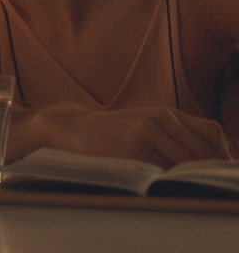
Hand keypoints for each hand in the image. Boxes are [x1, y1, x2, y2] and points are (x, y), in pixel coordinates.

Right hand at [34, 103, 233, 168]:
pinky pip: (166, 169)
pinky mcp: (134, 148)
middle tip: (207, 185)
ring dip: (193, 176)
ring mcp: (147, 132)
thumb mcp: (146, 124)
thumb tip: (213, 159)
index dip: (223, 154)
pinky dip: (173, 179)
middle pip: (205, 149)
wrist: (74, 128)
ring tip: (188, 185)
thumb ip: (176, 135)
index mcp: (167, 113)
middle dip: (211, 170)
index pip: (212, 133)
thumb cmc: (114, 132)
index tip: (221, 172)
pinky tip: (167, 183)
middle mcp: (161, 118)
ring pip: (189, 159)